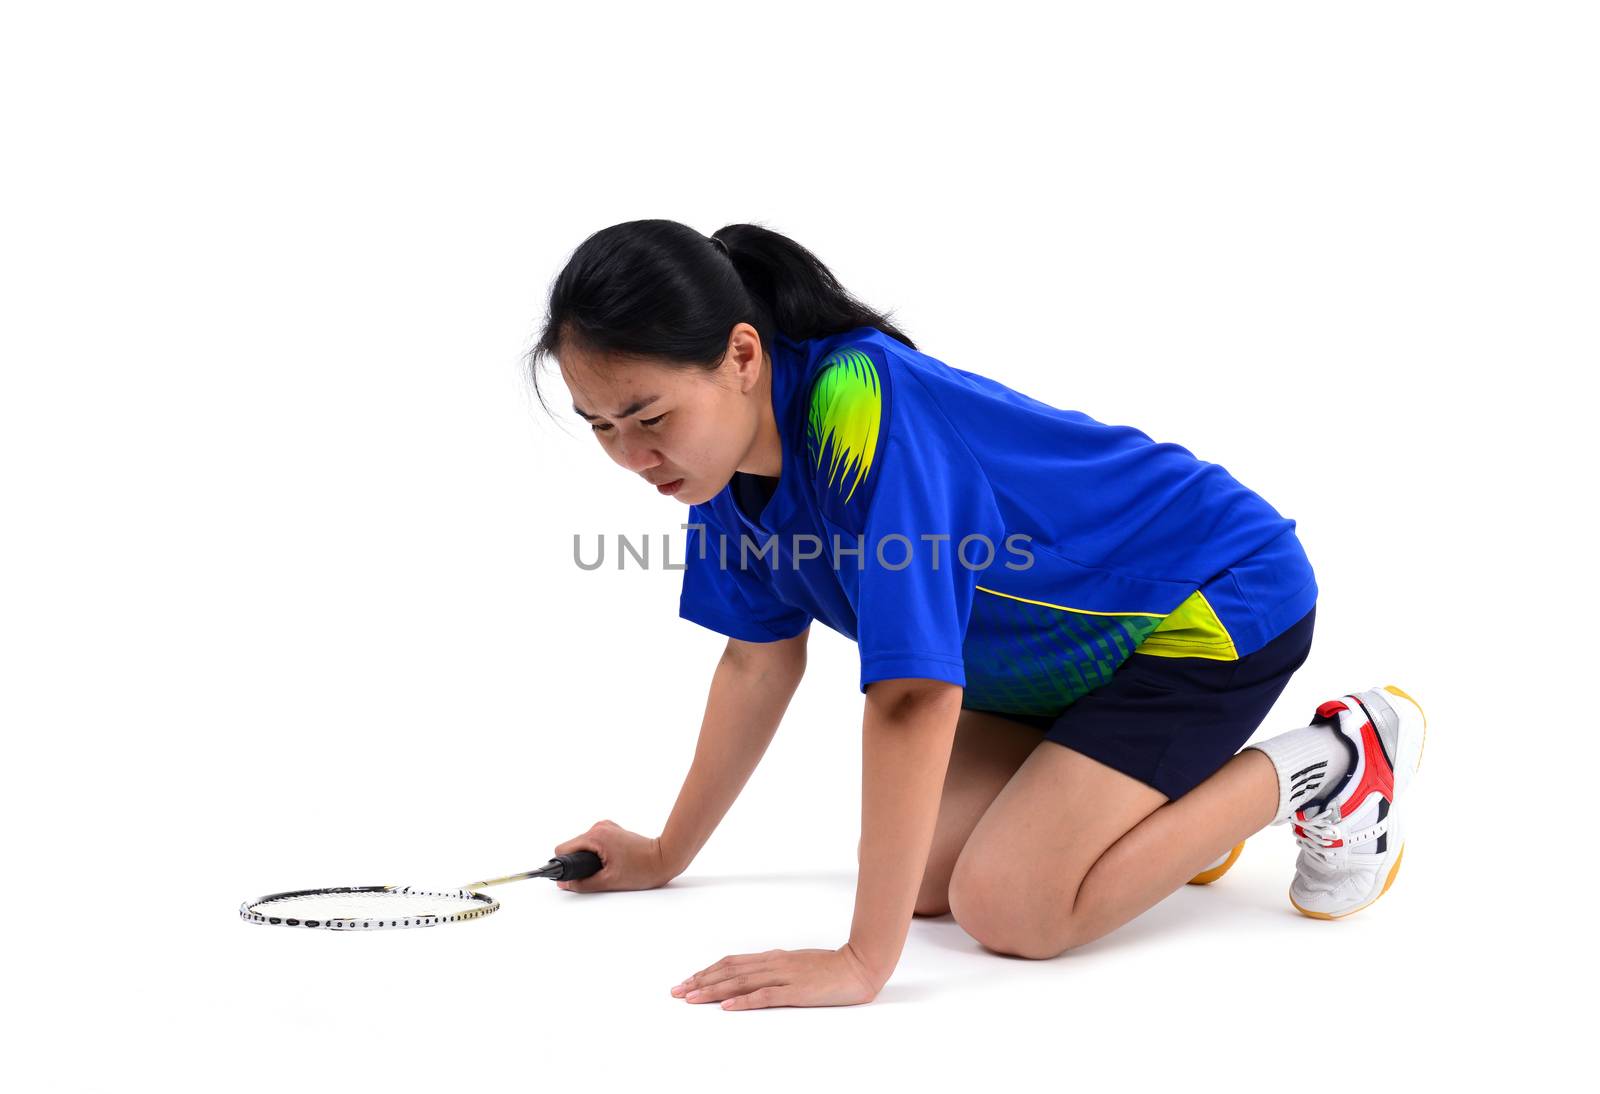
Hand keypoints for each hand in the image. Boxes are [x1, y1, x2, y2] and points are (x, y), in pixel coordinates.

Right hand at [553, 819, 674, 892]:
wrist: (665, 858)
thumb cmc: (642, 868)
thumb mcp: (608, 881)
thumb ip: (582, 884)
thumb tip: (564, 884)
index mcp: (595, 836)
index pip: (563, 849)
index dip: (564, 865)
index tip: (569, 876)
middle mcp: (599, 827)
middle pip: (573, 847)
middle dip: (580, 863)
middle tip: (597, 874)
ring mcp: (606, 827)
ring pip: (584, 845)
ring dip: (589, 858)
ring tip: (607, 868)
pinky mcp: (613, 830)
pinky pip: (595, 843)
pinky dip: (597, 853)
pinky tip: (612, 862)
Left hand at [669, 943, 883, 1009]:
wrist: (859, 966)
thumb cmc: (831, 968)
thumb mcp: (798, 965)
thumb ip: (776, 969)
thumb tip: (754, 976)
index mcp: (773, 957)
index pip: (732, 962)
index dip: (708, 971)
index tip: (688, 981)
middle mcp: (774, 963)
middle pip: (729, 971)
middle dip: (700, 981)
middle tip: (677, 991)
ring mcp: (784, 977)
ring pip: (740, 982)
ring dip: (713, 991)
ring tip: (691, 998)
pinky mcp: (796, 992)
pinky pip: (764, 996)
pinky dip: (743, 1001)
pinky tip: (727, 1007)